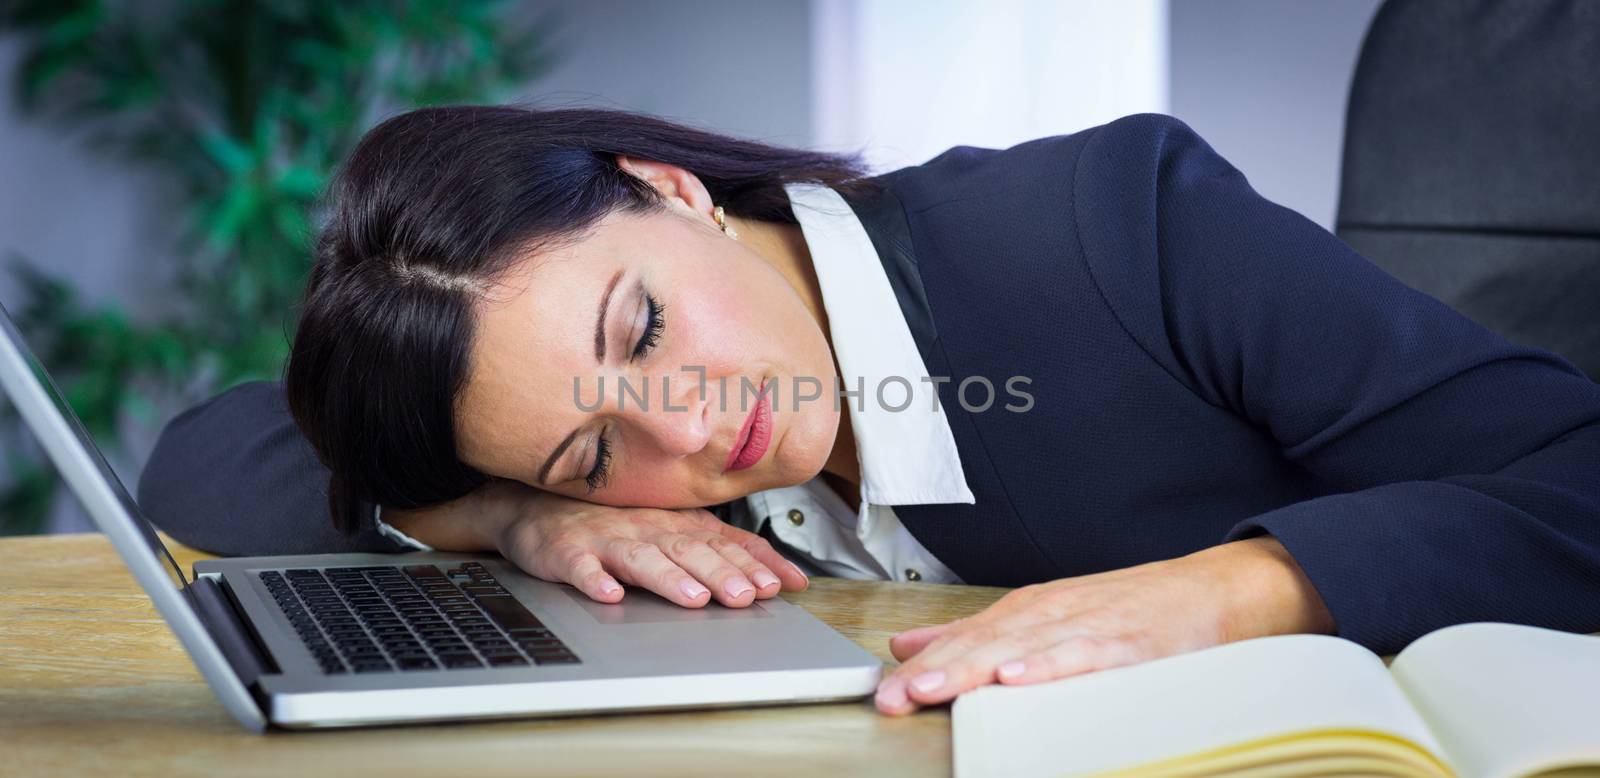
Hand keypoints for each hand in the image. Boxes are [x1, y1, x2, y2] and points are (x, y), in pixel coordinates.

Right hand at [383, 479, 807, 607]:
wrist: (539, 505)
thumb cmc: (617, 521)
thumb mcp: (678, 529)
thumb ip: (730, 551)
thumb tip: (787, 577)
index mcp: (677, 525)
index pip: (723, 543)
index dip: (752, 563)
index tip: (780, 585)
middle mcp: (648, 529)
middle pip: (689, 551)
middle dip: (721, 573)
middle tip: (745, 595)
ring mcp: (607, 539)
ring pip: (642, 559)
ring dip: (668, 578)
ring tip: (692, 598)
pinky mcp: (567, 551)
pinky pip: (580, 567)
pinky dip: (593, 579)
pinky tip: (607, 594)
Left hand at [873, 536, 1334, 714]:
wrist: (1216, 591)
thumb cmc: (1132, 610)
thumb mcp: (1045, 617)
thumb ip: (976, 634)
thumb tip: (910, 646)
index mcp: (1027, 612)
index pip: (963, 640)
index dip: (920, 666)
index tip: (880, 691)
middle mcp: (1050, 615)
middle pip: (980, 645)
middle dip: (932, 672)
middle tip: (891, 696)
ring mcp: (1089, 626)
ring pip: (1020, 649)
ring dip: (972, 669)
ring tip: (931, 689)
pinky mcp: (1129, 644)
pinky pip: (1084, 657)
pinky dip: (1050, 666)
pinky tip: (1018, 679)